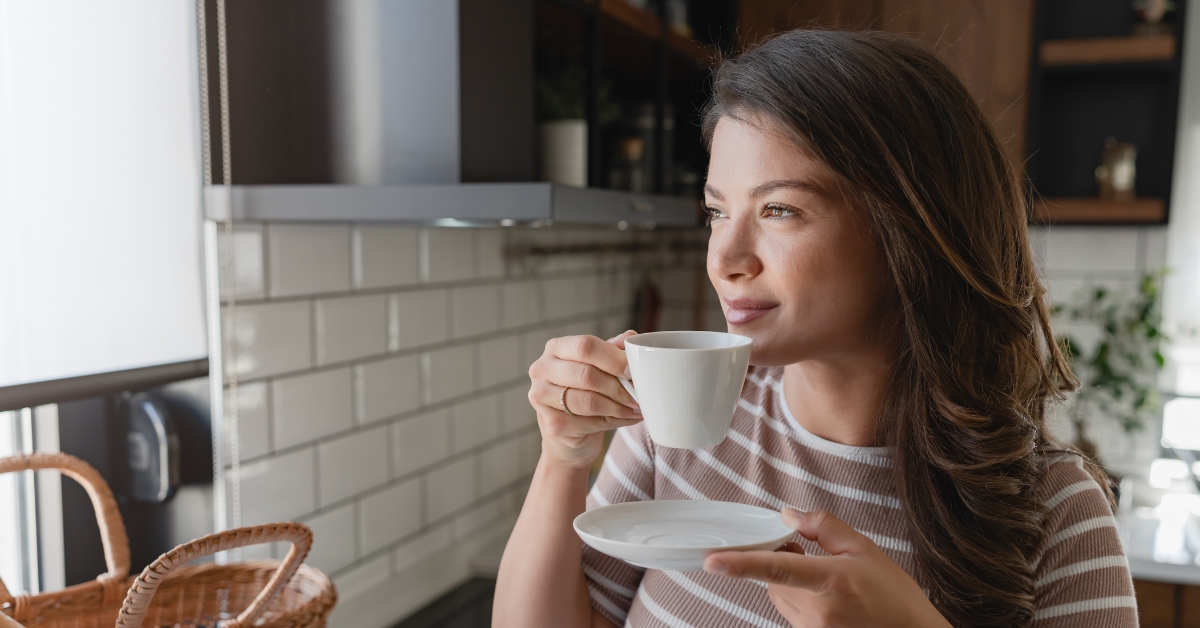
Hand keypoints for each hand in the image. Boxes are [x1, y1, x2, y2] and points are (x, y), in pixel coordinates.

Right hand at [527, 331, 641, 469]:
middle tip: (638, 394)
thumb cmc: (583, 391)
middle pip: (587, 375)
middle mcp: (542, 370)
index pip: (585, 346)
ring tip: (635, 408)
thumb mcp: (597, 366)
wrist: (567, 432)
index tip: (632, 370)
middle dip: (618, 387)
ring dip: (618, 406)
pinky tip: (626, 418)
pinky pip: (590, 422)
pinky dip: (615, 421)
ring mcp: (542, 398)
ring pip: (589, 401)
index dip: (613, 358)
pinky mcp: (552, 424)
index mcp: (556, 348)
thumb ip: (611, 350)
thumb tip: (631, 338)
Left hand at [704, 508, 951, 627]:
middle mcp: (818, 612)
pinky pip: (793, 616)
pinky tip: (833, 605)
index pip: (778, 568)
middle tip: (817, 562)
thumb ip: (823, 527)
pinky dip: (804, 605)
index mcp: (831, 582)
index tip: (713, 561)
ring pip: (781, 599)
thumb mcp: (864, 549)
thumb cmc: (895, 598)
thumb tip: (787, 515)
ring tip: (834, 590)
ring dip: (793, 588)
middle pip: (774, 581)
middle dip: (786, 567)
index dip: (741, 564)